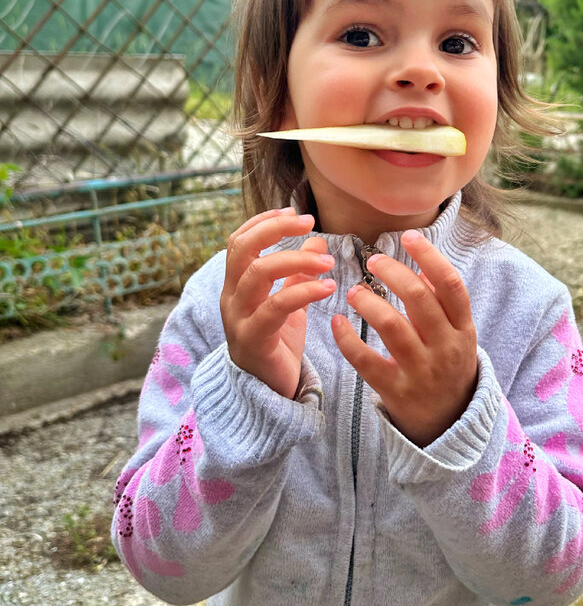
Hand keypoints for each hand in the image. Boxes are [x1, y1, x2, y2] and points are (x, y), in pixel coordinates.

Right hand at [221, 208, 335, 397]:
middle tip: (308, 222)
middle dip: (275, 229)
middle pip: (242, 250)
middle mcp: (231, 298)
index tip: (293, 211)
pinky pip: (276, 307)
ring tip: (328, 262)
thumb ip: (297, 273)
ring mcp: (238, 319)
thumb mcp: (288, 303)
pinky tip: (328, 288)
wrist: (266, 394)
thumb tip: (316, 241)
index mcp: (236, 286)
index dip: (262, 221)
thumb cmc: (276, 345)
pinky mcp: (254, 340)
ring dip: (295, 260)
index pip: (238, 242)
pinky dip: (304, 291)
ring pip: (257, 273)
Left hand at [330, 230, 477, 446]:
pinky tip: (338, 322)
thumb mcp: (459, 336)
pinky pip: (366, 361)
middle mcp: (446, 348)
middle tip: (373, 261)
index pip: (451, 285)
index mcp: (464, 330)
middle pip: (419, 300)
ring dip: (368, 302)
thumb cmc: (449, 367)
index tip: (408, 236)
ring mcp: (422, 371)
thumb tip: (422, 267)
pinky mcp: (396, 391)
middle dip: (393, 273)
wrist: (449, 424)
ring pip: (392, 327)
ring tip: (353, 292)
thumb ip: (444, 304)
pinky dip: (348, 339)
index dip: (430, 256)